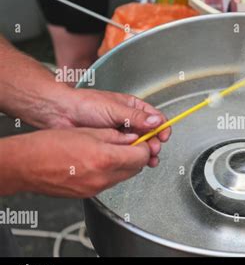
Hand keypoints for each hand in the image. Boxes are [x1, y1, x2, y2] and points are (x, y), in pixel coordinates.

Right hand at [7, 128, 150, 197]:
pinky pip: (109, 183)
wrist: (25, 165)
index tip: (143, 141)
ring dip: (124, 165)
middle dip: (137, 157)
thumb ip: (115, 136)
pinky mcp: (89, 194)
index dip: (145, 147)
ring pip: (123, 177)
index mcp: (105, 159)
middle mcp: (103, 177)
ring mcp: (96, 188)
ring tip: (111, 152)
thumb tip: (132, 138)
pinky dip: (110, 173)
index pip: (141, 156)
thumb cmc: (49, 146)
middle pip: (136, 169)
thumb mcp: (87, 132)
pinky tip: (98, 163)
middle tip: (131, 145)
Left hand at [51, 88, 170, 166]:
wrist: (61, 114)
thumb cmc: (85, 104)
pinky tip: (135, 161)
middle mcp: (129, 120)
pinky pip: (127, 151)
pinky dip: (133, 157)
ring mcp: (121, 132)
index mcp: (133, 107)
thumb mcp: (115, 109)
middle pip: (151, 133)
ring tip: (149, 159)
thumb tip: (156, 121)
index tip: (164, 136)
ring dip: (146, 152)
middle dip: (154, 143)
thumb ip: (137, 117)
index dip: (162, 127)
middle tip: (153, 150)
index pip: (155, 117)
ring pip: (140, 144)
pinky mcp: (112, 143)